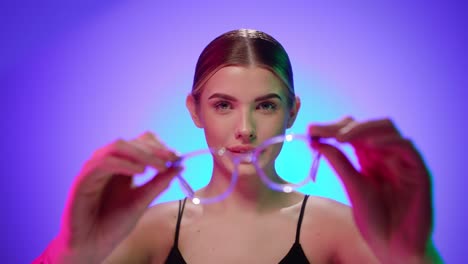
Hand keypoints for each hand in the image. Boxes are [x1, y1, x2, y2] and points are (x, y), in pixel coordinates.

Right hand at [50, 132, 180, 262]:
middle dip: (154, 149)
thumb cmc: (114, 225)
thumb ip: (158, 183)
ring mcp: (95, 169)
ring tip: (159, 165)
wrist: (92, 246)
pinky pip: (103, 162)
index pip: (140, 144)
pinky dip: (124, 164)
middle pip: (131, 142)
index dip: (159, 147)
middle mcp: (108, 164)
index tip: (176, 156)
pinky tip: (140, 171)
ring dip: (142, 153)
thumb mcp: (142, 201)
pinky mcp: (83, 179)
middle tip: (171, 158)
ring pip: (118, 147)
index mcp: (121, 166)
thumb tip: (180, 166)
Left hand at [309, 117, 432, 262]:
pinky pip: (406, 147)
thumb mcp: (351, 185)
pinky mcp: (418, 171)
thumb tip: (316, 140)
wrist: (393, 246)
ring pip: (387, 129)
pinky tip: (368, 146)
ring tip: (341, 137)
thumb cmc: (374, 219)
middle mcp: (386, 155)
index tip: (311, 130)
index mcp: (370, 158)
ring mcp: (403, 161)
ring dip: (362, 129)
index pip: (353, 132)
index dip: (332, 128)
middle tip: (323, 132)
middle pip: (368, 126)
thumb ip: (338, 162)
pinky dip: (387, 142)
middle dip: (344, 126)